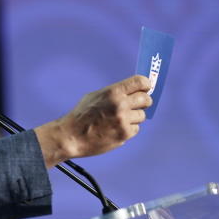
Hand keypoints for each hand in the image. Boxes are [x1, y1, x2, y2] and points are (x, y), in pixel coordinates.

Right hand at [34, 75, 152, 166]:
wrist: (72, 136)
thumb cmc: (82, 116)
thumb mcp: (95, 96)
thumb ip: (115, 93)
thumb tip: (132, 91)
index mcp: (113, 92)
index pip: (140, 82)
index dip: (145, 85)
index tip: (145, 88)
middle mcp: (120, 105)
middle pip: (146, 99)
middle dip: (143, 102)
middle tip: (138, 104)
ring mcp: (123, 120)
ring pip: (141, 116)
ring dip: (134, 117)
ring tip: (119, 120)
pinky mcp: (124, 134)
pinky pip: (135, 129)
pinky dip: (128, 129)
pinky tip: (115, 129)